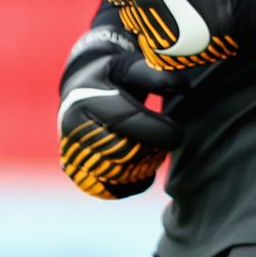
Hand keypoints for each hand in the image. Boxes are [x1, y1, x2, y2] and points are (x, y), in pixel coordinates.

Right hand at [57, 31, 182, 198]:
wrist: (80, 92)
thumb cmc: (113, 78)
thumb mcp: (131, 66)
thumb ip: (157, 76)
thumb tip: (184, 87)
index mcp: (86, 101)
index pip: (126, 122)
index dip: (157, 131)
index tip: (177, 135)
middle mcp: (73, 130)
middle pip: (121, 152)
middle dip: (151, 151)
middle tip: (167, 143)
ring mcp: (71, 153)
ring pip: (114, 174)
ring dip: (143, 168)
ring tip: (156, 153)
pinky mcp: (76, 172)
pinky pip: (107, 189)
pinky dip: (131, 184)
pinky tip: (145, 169)